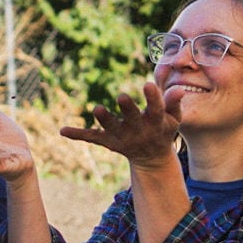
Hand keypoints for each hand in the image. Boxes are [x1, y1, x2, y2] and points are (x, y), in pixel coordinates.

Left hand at [60, 80, 180, 169]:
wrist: (152, 158)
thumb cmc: (163, 129)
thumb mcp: (174, 119)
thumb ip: (174, 103)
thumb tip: (179, 89)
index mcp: (156, 122)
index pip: (156, 110)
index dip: (153, 98)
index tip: (147, 84)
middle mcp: (139, 130)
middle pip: (132, 119)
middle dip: (127, 109)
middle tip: (122, 96)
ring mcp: (122, 137)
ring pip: (112, 128)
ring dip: (104, 119)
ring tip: (97, 108)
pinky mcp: (108, 142)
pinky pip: (92, 137)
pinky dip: (78, 134)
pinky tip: (62, 130)